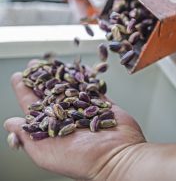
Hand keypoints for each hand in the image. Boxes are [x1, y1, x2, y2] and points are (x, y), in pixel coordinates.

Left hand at [3, 60, 145, 179]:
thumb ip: (27, 137)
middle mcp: (67, 117)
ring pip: (71, 88)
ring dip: (62, 74)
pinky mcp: (103, 106)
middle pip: (50, 93)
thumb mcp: (46, 153)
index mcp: (51, 127)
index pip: (33, 106)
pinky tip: (80, 68)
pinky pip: (93, 88)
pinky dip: (87, 78)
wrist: (117, 157)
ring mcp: (86, 110)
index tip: (18, 77)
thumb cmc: (83, 159)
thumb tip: (10, 123)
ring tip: (53, 62)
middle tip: (35, 63)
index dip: (24, 90)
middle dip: (41, 77)